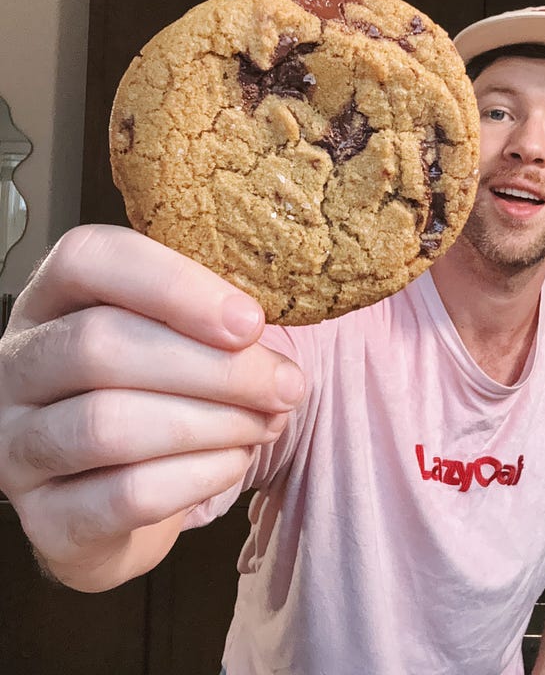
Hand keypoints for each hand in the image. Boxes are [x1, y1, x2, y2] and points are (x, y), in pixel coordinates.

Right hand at [0, 224, 304, 587]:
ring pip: (109, 424)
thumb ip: (212, 318)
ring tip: (267, 423)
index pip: (88, 259)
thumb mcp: (180, 337)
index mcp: (52, 298)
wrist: (125, 501)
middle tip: (284, 385)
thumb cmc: (161, 395)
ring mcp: (18, 447)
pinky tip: (235, 462)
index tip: (249, 321)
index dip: (173, 284)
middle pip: (100, 345)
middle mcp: (19, 366)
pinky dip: (198, 476)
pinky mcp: (46, 519)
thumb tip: (258, 327)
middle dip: (213, 367)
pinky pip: (125, 495)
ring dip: (211, 423)